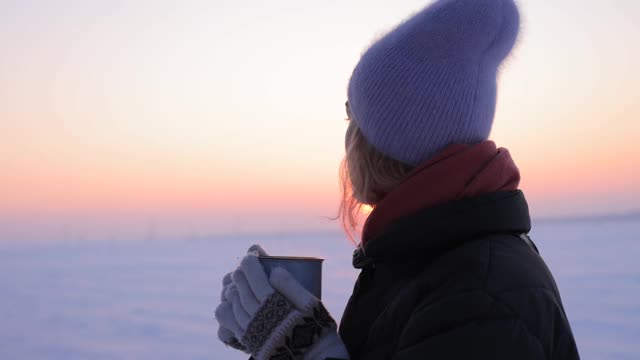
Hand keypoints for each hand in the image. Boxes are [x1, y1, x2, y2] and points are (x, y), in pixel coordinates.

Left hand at [215, 245, 347, 359]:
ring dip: (235, 287)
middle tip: (249, 266)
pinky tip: (235, 303)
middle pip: (238, 285)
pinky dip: (227, 306)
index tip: (254, 254)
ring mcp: (248, 328)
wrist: (313, 358)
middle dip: (242, 272)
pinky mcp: (246, 339)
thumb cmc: (315, 327)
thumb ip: (290, 284)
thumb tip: (274, 269)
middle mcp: (256, 315)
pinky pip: (226, 319)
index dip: (251, 260)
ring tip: (243, 283)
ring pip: (230, 300)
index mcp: (272, 302)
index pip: (251, 274)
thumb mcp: (310, 302)